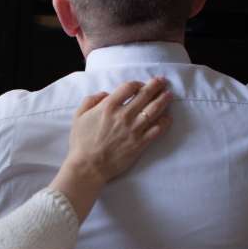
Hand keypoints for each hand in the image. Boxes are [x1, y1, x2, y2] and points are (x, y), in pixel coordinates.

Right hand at [51, 78, 173, 220]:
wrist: (88, 166)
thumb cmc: (81, 142)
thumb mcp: (78, 116)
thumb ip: (91, 100)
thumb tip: (105, 94)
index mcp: (108, 106)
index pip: (129, 87)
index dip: (137, 83)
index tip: (140, 85)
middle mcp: (124, 115)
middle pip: (145, 95)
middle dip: (155, 86)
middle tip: (162, 82)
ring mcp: (134, 129)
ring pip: (154, 110)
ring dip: (163, 100)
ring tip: (169, 95)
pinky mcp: (140, 143)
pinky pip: (157, 130)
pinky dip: (164, 123)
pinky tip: (168, 117)